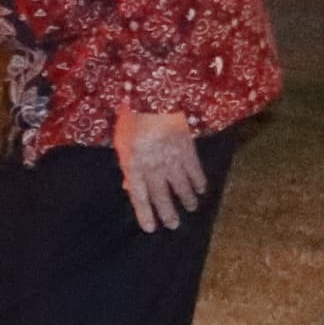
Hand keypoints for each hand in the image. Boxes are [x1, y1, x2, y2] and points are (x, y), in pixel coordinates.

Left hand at [111, 110, 207, 231]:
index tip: (150, 228)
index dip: (145, 213)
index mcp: (134, 164)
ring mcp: (172, 158)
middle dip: (168, 212)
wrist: (153, 96)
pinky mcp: (187, 148)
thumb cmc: (132, 118)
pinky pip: (194, 169)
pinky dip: (199, 181)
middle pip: (162, 194)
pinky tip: (202, 189)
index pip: (140, 195)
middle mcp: (154, 165)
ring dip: (187, 199)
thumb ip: (126, 165)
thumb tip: (128, 185)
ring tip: (191, 209)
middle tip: (174, 226)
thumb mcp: (121, 142)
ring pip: (181, 185)